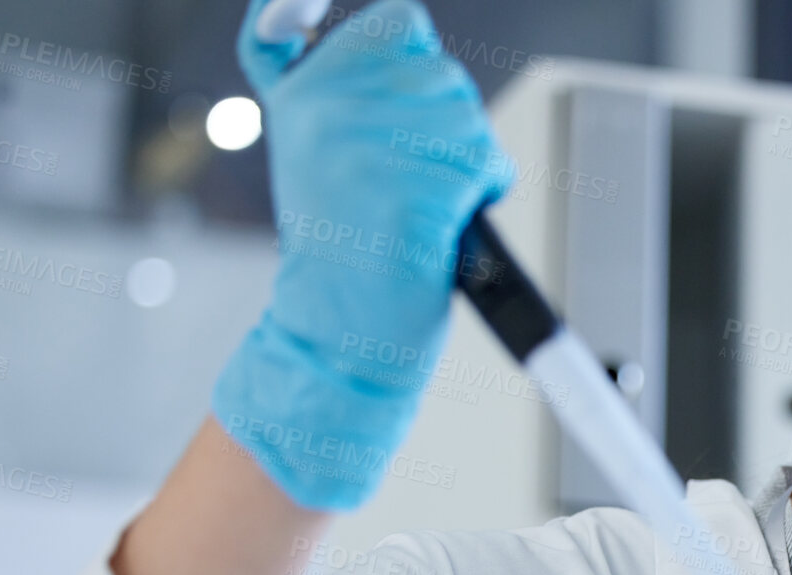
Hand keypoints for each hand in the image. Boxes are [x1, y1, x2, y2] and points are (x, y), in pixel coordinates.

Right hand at [211, 0, 513, 509]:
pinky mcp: (414, 187)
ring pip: (471, 119)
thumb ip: (331, 78)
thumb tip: (334, 16)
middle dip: (451, 127)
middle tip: (413, 180)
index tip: (405, 111)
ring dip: (470, 164)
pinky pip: (486, 163)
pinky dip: (484, 193)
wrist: (339, 328)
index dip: (422, 66)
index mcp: (305, 91)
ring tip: (425, 206)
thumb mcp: (311, 144)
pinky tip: (446, 223)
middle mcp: (331, 108)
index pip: (400, 22)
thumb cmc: (341, 246)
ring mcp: (371, 146)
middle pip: (446, 73)